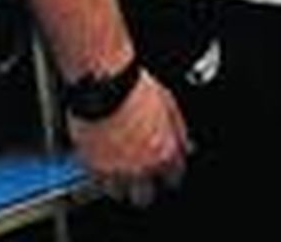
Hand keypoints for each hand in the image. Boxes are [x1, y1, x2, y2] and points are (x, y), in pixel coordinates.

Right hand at [68, 70, 189, 207]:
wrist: (105, 84)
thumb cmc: (136, 87)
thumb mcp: (169, 104)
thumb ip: (179, 131)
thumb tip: (188, 146)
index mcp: (164, 152)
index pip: (173, 178)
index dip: (169, 174)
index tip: (165, 172)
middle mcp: (141, 166)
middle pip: (145, 196)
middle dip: (144, 187)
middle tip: (140, 175)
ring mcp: (116, 169)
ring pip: (119, 194)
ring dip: (120, 184)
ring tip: (119, 169)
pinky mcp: (93, 166)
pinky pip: (97, 183)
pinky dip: (100, 176)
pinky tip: (103, 162)